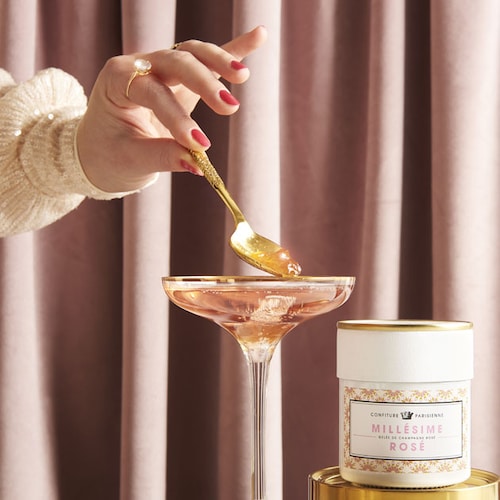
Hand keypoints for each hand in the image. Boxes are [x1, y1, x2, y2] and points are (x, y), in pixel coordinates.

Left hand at [76, 26, 266, 192]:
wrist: (98, 147)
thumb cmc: (108, 153)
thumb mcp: (130, 160)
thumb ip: (163, 157)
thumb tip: (197, 163)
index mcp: (117, 82)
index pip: (153, 92)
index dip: (177, 118)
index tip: (200, 145)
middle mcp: (139, 66)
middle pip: (176, 61)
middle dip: (204, 82)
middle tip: (229, 107)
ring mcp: (160, 68)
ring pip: (192, 53)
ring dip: (219, 61)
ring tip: (242, 75)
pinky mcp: (179, 79)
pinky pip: (205, 60)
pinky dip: (231, 49)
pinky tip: (258, 36)